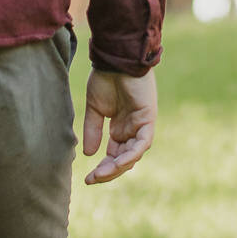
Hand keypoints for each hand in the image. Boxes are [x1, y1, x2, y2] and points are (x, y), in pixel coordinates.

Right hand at [82, 68, 156, 184]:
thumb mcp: (95, 109)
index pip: (114, 156)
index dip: (103, 169)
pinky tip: (117, 163)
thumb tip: (88, 154)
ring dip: (118, 167)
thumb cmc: (105, 77)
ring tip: (101, 174)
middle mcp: (133, 129)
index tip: (88, 179)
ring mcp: (142, 125)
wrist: (115, 58)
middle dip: (109, 172)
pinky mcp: (148, 118)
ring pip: (133, 155)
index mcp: (121, 128)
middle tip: (93, 179)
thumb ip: (93, 131)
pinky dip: (130, 154)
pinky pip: (142, 143)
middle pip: (124, 160)